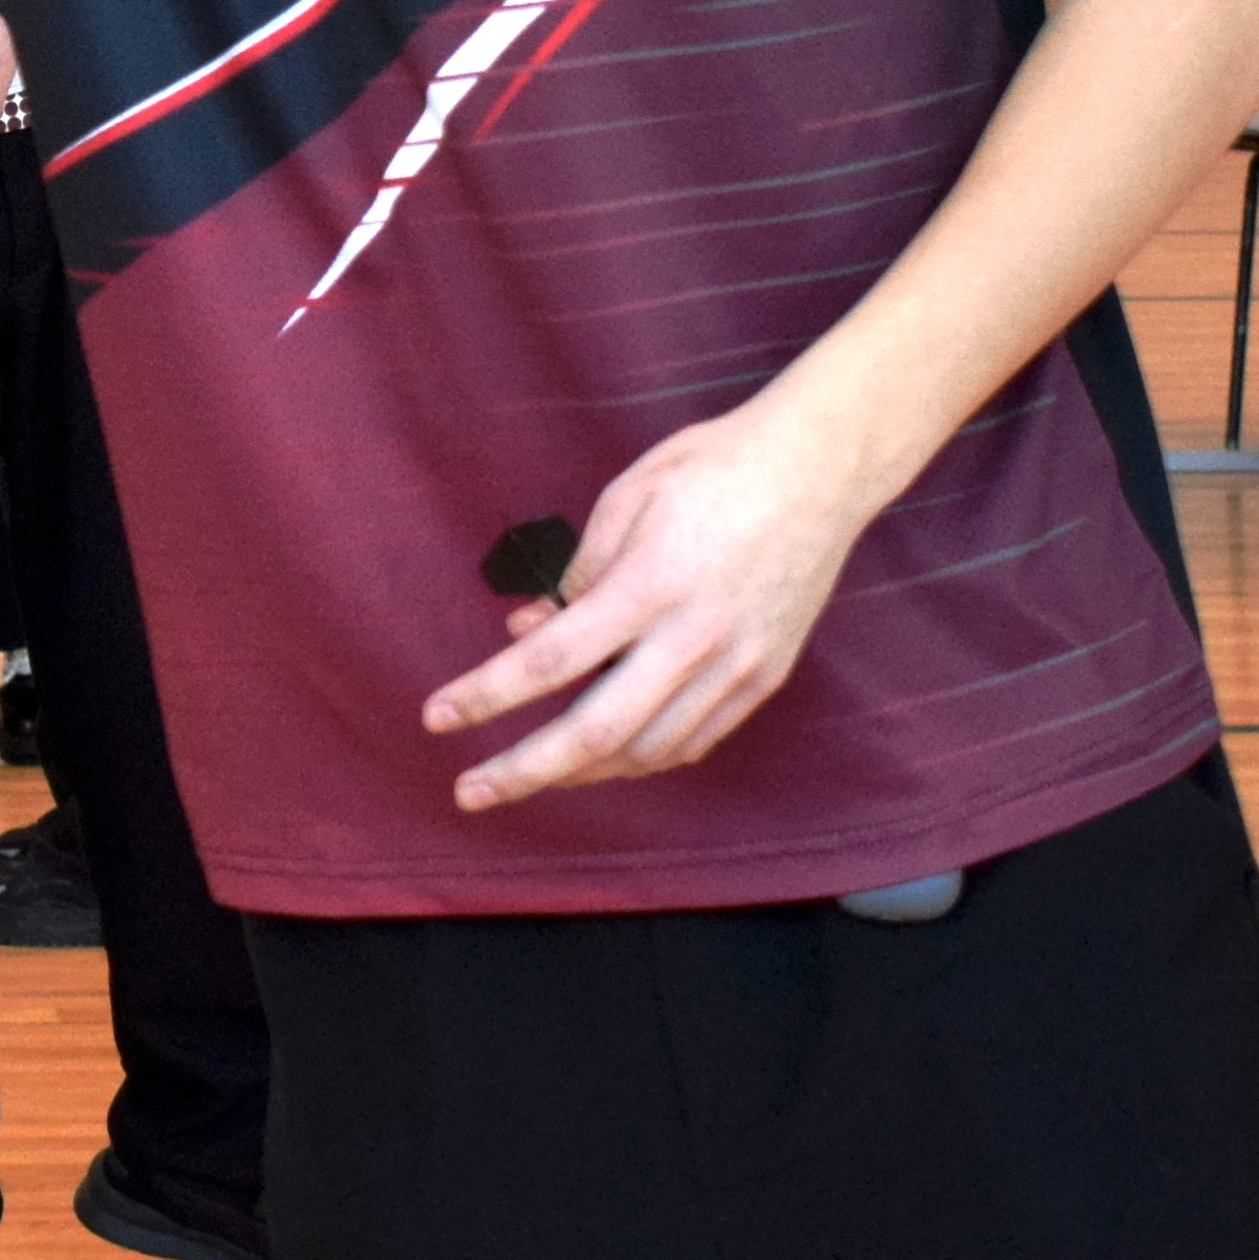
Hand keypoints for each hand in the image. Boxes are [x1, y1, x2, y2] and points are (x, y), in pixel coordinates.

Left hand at [417, 396, 887, 809]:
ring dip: (580, 773)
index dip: (486, 696)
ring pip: (648, 751)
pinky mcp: (767, 677)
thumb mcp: (629, 496)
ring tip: (530, 776)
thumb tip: (529, 632)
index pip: (551, 660)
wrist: (822, 469)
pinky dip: (641, 759)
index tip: (436, 719)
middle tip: (469, 792)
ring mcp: (738, 665)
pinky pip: (693, 741)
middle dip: (524, 771)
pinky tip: (604, 759)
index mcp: (651, 584)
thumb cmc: (714, 467)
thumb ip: (577, 573)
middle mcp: (696, 637)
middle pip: (596, 731)